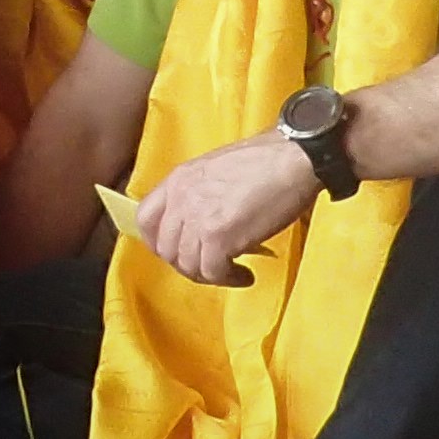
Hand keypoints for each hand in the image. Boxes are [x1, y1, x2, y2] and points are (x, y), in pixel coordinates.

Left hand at [134, 130, 320, 285]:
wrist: (294, 159)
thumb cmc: (267, 160)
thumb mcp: (217, 168)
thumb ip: (199, 193)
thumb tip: (201, 223)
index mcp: (179, 179)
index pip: (145, 218)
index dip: (157, 241)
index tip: (176, 251)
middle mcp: (181, 198)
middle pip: (166, 249)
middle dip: (187, 264)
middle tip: (210, 267)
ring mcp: (198, 218)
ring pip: (188, 265)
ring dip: (209, 275)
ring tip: (231, 272)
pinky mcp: (219, 237)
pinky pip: (212, 272)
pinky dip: (228, 280)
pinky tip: (244, 275)